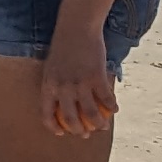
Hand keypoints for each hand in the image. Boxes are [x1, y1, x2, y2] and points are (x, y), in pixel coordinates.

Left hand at [40, 22, 116, 139]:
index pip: (46, 113)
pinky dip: (112, 106)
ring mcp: (80, 84)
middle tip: (85, 134)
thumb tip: (62, 101)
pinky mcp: (97, 78)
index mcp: (48, 86)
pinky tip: (115, 110)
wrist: (77, 28)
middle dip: (78, 131)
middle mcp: (63, 88)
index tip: (60, 133)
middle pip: (70, 118)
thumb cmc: (64, 45)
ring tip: (103, 127)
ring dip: (98, 124)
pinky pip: (106, 99)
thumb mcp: (52, 66)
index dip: (53, 127)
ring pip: (90, 113)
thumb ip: (56, 84)